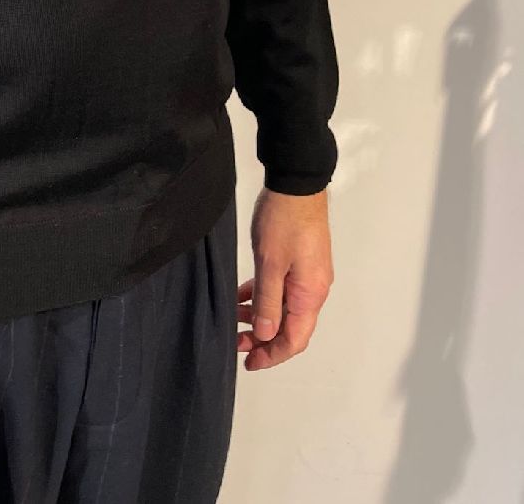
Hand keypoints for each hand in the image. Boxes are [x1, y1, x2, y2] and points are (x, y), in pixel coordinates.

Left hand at [236, 186, 333, 370]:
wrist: (296, 184)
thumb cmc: (283, 221)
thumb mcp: (269, 264)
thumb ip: (268, 302)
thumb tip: (267, 335)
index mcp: (309, 295)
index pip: (294, 339)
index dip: (272, 355)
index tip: (250, 362)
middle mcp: (313, 289)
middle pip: (290, 327)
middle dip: (263, 338)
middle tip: (236, 343)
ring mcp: (307, 275)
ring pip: (284, 308)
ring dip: (261, 316)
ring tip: (234, 318)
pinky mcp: (299, 262)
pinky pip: (282, 289)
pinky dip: (263, 295)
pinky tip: (242, 294)